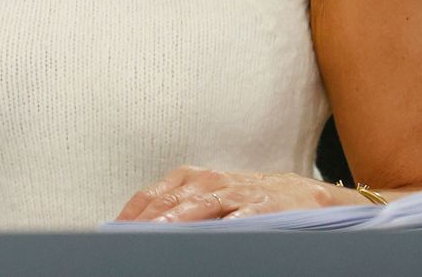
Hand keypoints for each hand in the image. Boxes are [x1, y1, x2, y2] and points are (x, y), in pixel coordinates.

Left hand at [116, 166, 352, 221]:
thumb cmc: (254, 201)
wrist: (312, 200)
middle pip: (168, 204)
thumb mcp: (215, 200)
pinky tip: (204, 240)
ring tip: (149, 241)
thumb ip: (182, 212)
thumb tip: (141, 231)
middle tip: (122, 243)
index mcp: (194, 179)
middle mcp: (212, 182)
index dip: (129, 216)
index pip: (152, 196)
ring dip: (170, 226)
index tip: (109, 234)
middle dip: (142, 225)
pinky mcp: (262, 208)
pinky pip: (235, 219)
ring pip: (195, 209)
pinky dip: (218, 229)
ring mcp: (237, 194)